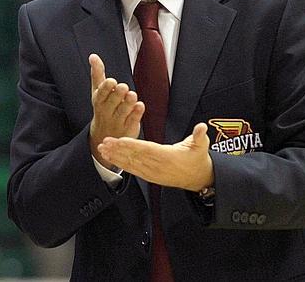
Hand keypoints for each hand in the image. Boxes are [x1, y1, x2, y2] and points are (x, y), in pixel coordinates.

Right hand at [89, 54, 143, 168]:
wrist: (104, 136)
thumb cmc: (103, 107)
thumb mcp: (97, 92)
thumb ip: (97, 74)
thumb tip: (93, 56)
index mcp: (99, 100)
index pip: (101, 93)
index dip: (106, 88)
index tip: (112, 81)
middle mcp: (107, 111)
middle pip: (113, 101)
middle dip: (118, 94)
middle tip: (123, 87)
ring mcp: (118, 120)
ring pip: (123, 111)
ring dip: (128, 102)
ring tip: (132, 95)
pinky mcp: (129, 128)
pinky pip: (133, 120)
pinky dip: (137, 113)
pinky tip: (140, 106)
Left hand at [98, 122, 213, 191]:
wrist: (198, 178)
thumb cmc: (197, 159)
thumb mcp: (202, 146)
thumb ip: (200, 135)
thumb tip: (202, 127)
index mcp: (167, 156)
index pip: (146, 149)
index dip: (131, 144)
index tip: (119, 139)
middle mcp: (157, 166)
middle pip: (134, 157)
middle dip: (118, 150)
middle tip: (104, 143)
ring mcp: (152, 173)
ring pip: (131, 164)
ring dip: (116, 157)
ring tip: (103, 150)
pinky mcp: (150, 177)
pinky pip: (133, 170)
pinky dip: (121, 164)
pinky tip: (112, 159)